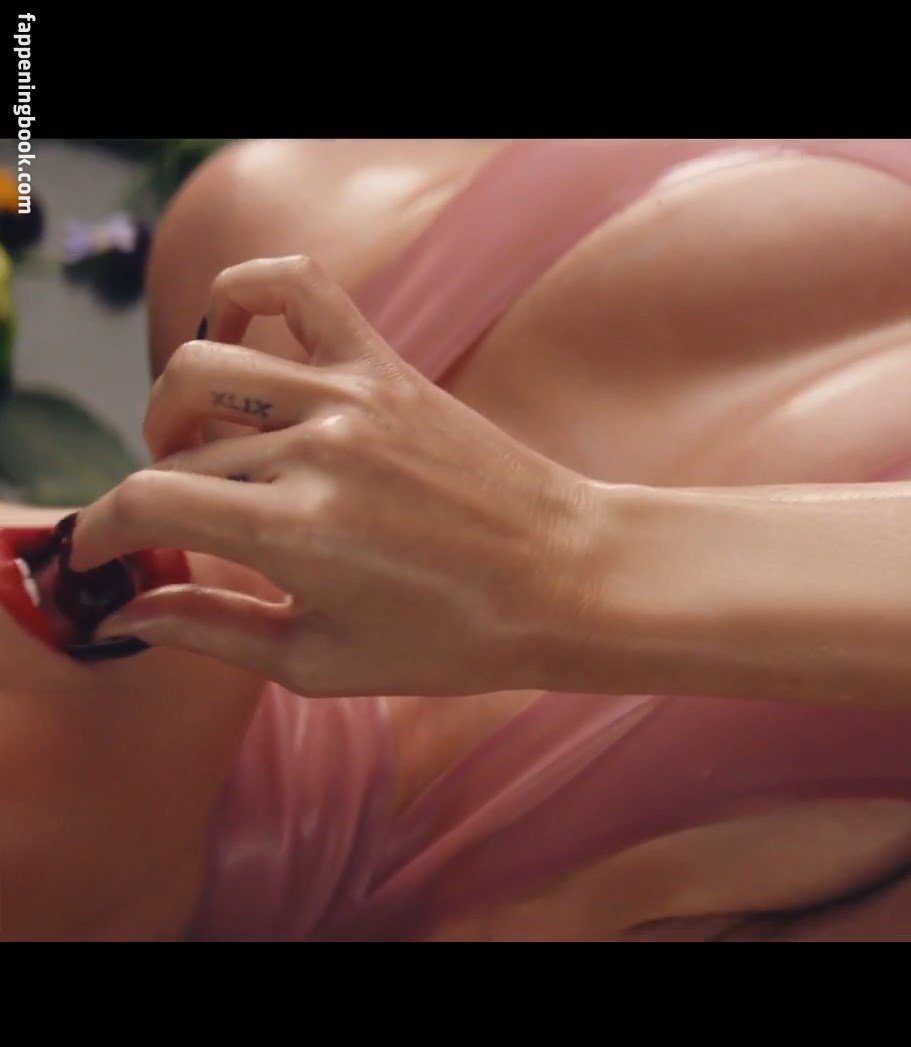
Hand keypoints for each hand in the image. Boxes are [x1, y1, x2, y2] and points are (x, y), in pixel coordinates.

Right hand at [70, 255, 603, 695]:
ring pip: (207, 367)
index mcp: (295, 532)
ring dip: (176, 408)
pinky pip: (297, 285)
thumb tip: (130, 612)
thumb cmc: (458, 637)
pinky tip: (236, 335)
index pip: (146, 502)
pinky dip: (244, 291)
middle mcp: (318, 451)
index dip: (104, 532)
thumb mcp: (324, 661)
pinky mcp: (389, 367)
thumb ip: (215, 631)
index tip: (105, 552)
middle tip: (189, 529)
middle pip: (181, 453)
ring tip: (203, 451)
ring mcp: (355, 398)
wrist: (570, 578)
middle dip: (159, 495)